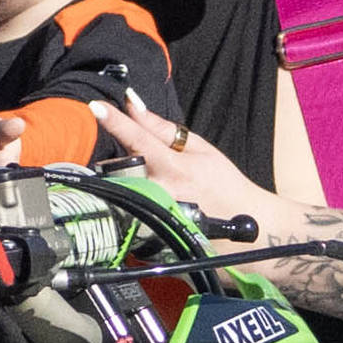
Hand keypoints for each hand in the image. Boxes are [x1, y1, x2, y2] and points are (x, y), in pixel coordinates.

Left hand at [90, 91, 267, 229]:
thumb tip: (134, 105)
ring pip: (120, 190)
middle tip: (150, 168)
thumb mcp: (201, 150)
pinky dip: (132, 203)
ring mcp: (152, 217)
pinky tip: (154, 208)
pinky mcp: (147, 236)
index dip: (117, 122)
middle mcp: (160, 192)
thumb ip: (163, 129)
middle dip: (124, 161)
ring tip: (158, 191)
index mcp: (175, 168)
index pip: (139, 139)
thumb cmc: (223, 184)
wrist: (246, 229)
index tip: (96, 107)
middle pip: (120, 167)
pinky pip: (125, 212)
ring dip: (128, 182)